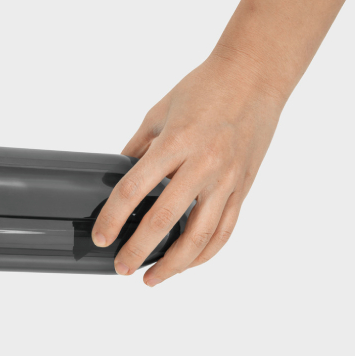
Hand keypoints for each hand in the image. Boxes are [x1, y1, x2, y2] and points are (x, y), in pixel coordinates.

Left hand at [91, 49, 284, 285]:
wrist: (253, 77)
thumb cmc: (203, 89)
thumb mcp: (158, 113)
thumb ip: (137, 148)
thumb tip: (118, 177)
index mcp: (176, 143)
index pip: (135, 190)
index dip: (113, 218)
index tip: (101, 236)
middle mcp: (203, 165)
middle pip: (165, 220)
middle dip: (139, 249)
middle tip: (120, 267)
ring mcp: (227, 179)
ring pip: (200, 236)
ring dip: (174, 264)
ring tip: (152, 278)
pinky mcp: (243, 187)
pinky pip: (225, 230)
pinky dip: (206, 253)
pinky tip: (187, 264)